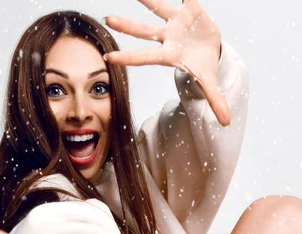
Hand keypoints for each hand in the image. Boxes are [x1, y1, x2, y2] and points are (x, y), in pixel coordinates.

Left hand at [103, 0, 229, 125]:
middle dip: (127, 26)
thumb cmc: (201, 64)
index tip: (108, 58)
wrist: (210, 46)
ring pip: (159, 8)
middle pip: (144, 32)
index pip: (144, 57)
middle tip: (107, 19)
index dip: (128, 58)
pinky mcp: (190, 9)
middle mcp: (167, 37)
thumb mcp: (208, 81)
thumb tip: (226, 122)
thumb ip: (214, 100)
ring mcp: (176, 22)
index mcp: (169, 55)